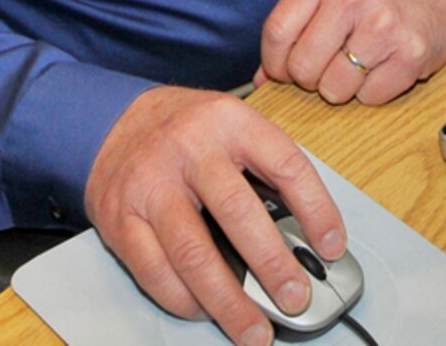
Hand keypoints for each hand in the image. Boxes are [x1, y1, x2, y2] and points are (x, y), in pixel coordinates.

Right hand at [84, 86, 343, 345]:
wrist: (113, 121)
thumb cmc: (186, 131)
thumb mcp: (232, 127)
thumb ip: (265, 170)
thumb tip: (304, 237)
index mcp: (229, 121)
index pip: (285, 164)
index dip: (316, 210)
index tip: (333, 249)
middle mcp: (189, 148)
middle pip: (237, 213)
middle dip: (272, 265)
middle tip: (296, 299)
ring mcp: (150, 184)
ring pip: (193, 253)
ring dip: (229, 301)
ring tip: (255, 330)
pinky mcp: (120, 219)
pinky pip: (155, 271)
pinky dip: (184, 301)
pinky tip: (206, 311)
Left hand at [258, 0, 445, 105]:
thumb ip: (292, 29)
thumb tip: (262, 80)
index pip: (277, 33)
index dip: (274, 63)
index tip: (284, 71)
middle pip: (303, 67)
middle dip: (309, 79)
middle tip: (326, 67)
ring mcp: (383, 26)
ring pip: (334, 88)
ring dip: (340, 88)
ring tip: (355, 65)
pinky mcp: (410, 54)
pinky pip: (370, 97)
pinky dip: (371, 92)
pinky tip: (379, 68)